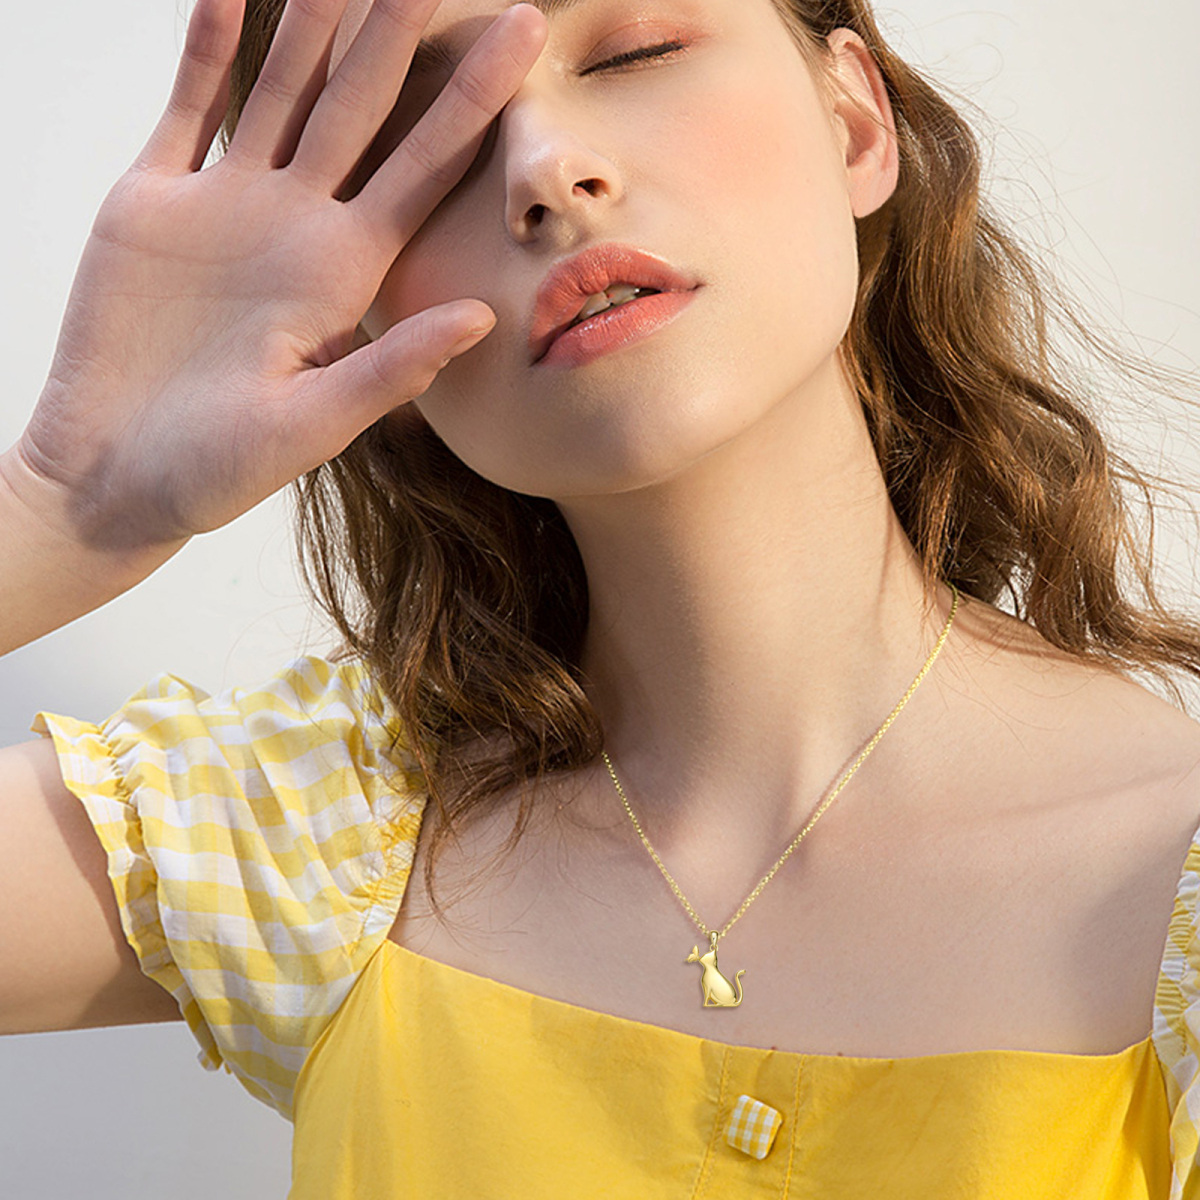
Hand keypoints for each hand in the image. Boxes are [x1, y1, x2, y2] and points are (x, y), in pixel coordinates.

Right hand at [14, 0, 545, 552]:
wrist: (115, 469)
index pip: (424, 169)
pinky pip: (189, 106)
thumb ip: (391, 368)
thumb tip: (481, 318)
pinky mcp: (156, 199)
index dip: (472, 102)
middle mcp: (298, 226)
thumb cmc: (216, 468)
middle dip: (398, 34)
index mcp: (345, 273)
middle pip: (362, 110)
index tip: (524, 35)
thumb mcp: (312, 424)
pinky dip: (206, 47)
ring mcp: (228, 206)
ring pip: (280, 92)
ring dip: (312, 25)